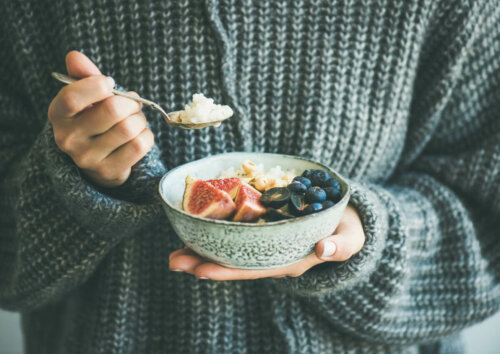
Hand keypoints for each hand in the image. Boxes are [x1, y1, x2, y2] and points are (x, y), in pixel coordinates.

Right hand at [48, 51, 153, 187]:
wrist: (97, 160)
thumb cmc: (94, 119)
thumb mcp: (86, 97)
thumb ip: (83, 75)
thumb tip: (74, 56)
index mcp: (58, 115)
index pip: (73, 97)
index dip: (98, 86)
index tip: (109, 84)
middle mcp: (68, 139)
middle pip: (112, 110)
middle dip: (130, 103)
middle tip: (132, 105)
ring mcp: (88, 158)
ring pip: (129, 128)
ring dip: (140, 120)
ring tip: (135, 120)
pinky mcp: (109, 171)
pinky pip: (140, 145)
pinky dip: (147, 135)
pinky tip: (139, 135)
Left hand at [169, 205, 364, 279]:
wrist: (346, 219)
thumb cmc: (348, 230)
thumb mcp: (352, 237)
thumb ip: (342, 245)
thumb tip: (325, 249)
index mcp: (290, 261)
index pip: (253, 270)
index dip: (227, 271)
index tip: (200, 271)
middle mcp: (273, 256)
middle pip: (234, 263)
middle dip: (203, 263)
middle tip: (173, 260)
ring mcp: (267, 244)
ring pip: (231, 251)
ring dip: (203, 250)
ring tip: (175, 250)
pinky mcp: (264, 230)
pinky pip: (237, 235)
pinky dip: (216, 233)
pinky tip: (197, 229)